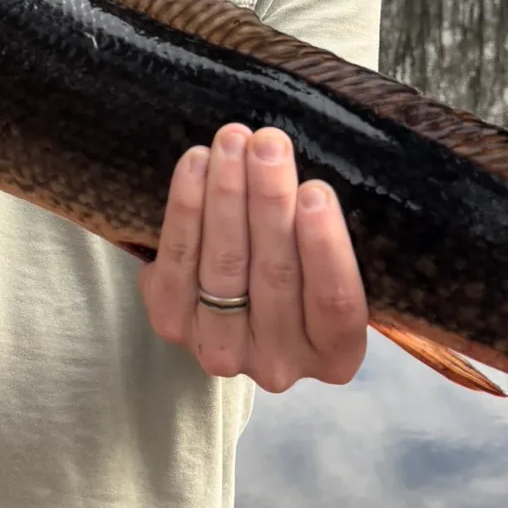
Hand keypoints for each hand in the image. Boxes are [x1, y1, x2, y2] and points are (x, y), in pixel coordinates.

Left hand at [139, 123, 368, 392]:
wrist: (236, 298)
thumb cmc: (302, 270)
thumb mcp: (328, 264)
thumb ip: (323, 234)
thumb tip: (299, 169)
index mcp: (335, 355)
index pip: (334, 303)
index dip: (323, 247)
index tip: (316, 191)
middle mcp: (278, 364)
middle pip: (275, 276)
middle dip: (269, 201)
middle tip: (269, 143)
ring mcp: (221, 351)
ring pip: (225, 266)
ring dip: (227, 195)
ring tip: (233, 142)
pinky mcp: (172, 324)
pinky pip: (177, 261)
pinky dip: (186, 208)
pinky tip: (196, 164)